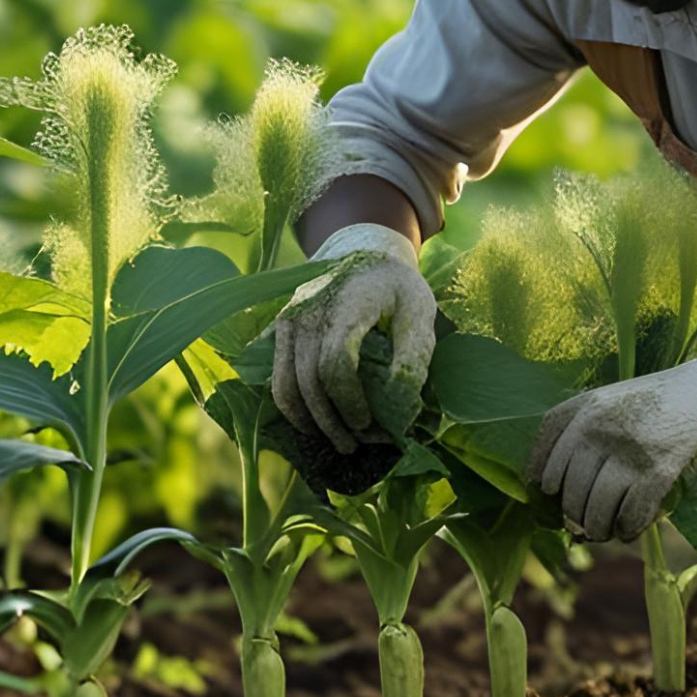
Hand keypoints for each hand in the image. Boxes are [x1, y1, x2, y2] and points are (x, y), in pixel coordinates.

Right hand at [271, 223, 436, 451]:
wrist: (361, 249)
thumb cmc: (396, 285)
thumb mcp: (419, 309)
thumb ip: (415, 351)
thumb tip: (403, 400)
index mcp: (345, 305)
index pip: (334, 364)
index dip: (348, 401)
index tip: (367, 424)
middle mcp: (309, 312)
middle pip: (307, 381)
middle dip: (330, 422)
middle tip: (354, 446)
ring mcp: (290, 321)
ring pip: (284, 384)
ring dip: (306, 421)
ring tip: (334, 441)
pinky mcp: (281, 329)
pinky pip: (276, 377)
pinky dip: (292, 406)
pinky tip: (313, 424)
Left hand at [527, 346, 696, 543]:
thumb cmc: (661, 399)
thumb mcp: (614, 399)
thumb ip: (585, 428)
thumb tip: (555, 485)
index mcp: (585, 406)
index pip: (545, 454)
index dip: (543, 482)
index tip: (550, 495)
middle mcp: (599, 427)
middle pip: (570, 490)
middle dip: (573, 516)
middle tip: (580, 526)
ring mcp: (628, 448)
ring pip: (597, 508)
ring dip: (598, 529)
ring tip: (603, 533)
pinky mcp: (658, 469)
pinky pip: (632, 513)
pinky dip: (628, 529)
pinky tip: (629, 532)